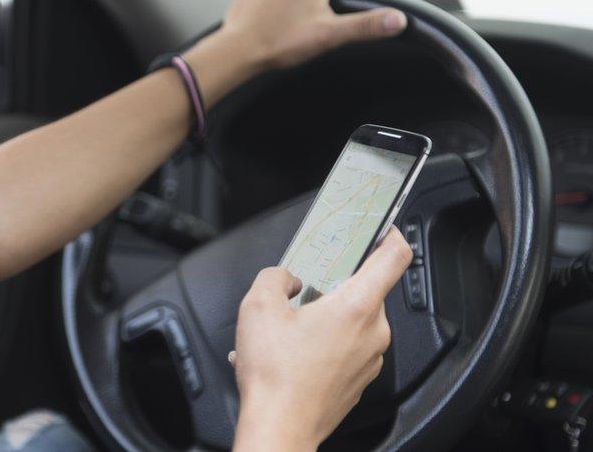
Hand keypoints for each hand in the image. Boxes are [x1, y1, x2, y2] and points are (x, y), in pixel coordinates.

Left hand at [219, 0, 406, 73]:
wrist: (238, 50)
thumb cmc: (281, 43)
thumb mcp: (330, 36)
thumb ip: (366, 26)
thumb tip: (398, 19)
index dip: (345, 6)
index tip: (329, 23)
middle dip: (320, 4)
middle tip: (305, 29)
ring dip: (298, 2)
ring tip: (286, 26)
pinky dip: (275, 2)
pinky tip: (270, 19)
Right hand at [230, 227, 412, 450]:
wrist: (279, 427)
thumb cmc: (275, 376)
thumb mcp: (258, 306)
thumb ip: (275, 277)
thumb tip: (285, 278)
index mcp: (356, 306)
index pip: (395, 256)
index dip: (390, 233)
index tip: (381, 227)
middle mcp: (372, 332)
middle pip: (366, 289)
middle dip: (335, 284)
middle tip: (306, 286)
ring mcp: (369, 359)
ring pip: (353, 321)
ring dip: (325, 316)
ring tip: (289, 328)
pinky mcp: (359, 380)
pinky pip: (346, 348)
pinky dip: (322, 343)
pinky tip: (290, 352)